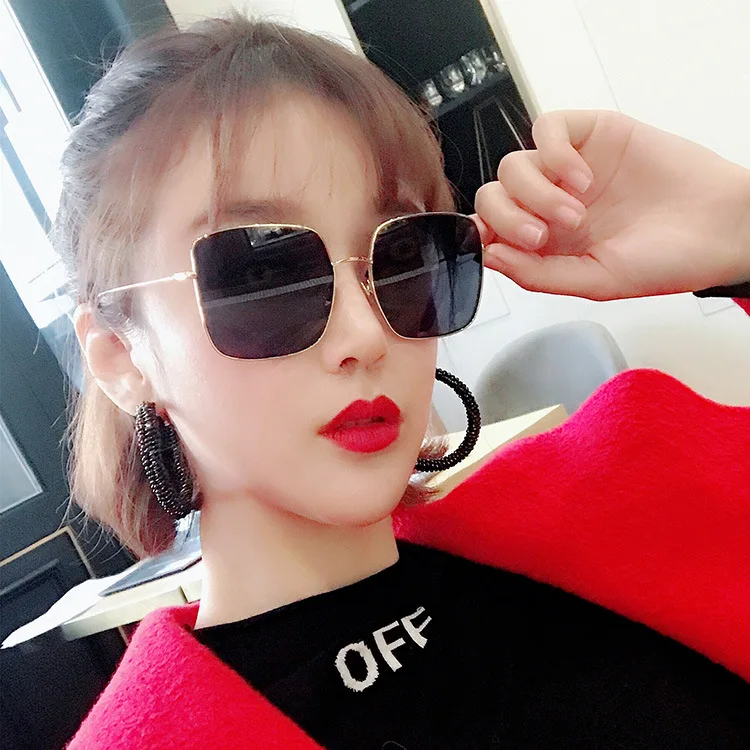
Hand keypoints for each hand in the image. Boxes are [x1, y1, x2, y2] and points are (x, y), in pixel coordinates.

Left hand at [474, 110, 749, 299]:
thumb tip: (490, 257)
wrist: (723, 228)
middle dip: (507, 217)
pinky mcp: (593, 133)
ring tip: (576, 212)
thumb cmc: (666, 260)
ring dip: (536, 192)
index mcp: (546, 242)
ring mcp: (569, 167)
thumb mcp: (596, 281)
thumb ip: (539, 274)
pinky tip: (583, 177)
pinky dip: (554, 151)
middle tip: (540, 235)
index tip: (501, 246)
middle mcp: (551, 204)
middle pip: (493, 196)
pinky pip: (549, 126)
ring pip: (514, 164)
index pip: (491, 229)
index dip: (486, 234)